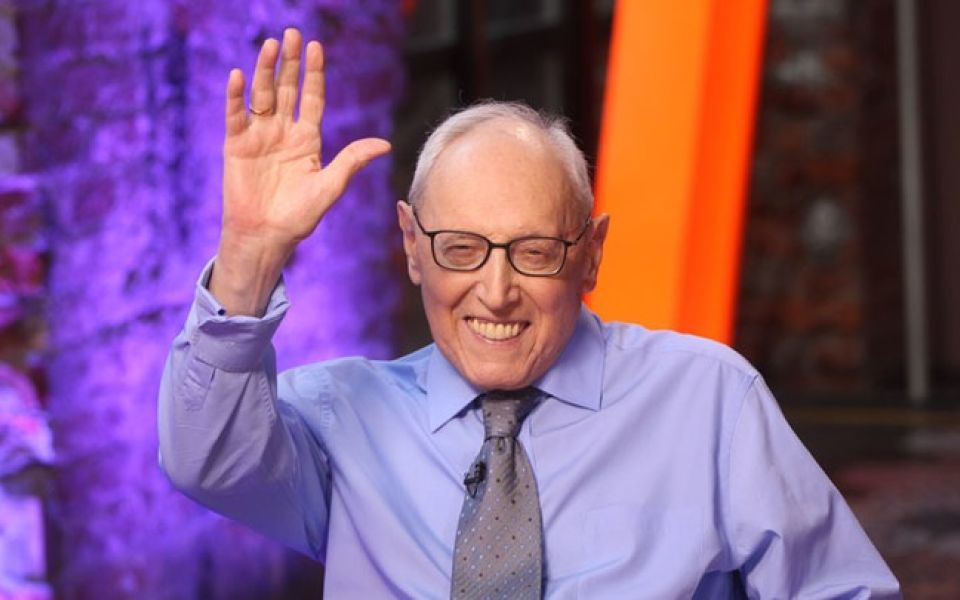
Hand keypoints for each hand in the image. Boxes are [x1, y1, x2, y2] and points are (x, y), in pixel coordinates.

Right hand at [211, 28, 390, 315]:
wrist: (267, 236)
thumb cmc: (300, 216)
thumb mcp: (331, 186)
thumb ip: (352, 161)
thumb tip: (386, 145)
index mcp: (307, 139)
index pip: (312, 98)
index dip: (314, 73)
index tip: (316, 47)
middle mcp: (283, 132)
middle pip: (286, 89)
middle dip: (289, 63)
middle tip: (291, 34)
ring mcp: (259, 136)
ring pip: (261, 95)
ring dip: (264, 70)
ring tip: (269, 46)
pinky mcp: (236, 145)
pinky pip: (236, 115)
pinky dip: (236, 96)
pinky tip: (239, 75)